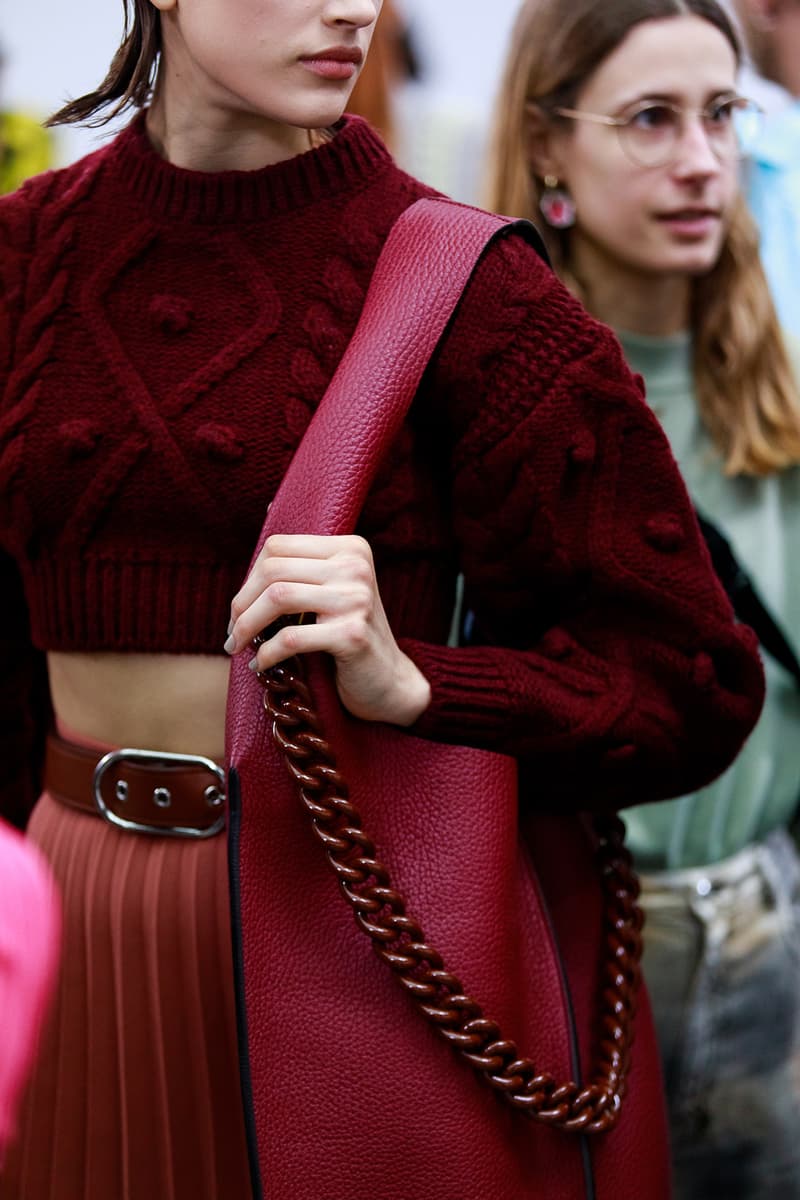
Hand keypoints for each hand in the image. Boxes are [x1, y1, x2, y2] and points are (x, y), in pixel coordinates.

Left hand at [225, 534, 430, 726]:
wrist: (388, 681)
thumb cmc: (347, 636)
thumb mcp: (329, 594)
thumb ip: (298, 576)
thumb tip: (242, 581)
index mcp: (349, 548)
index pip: (278, 547)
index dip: (248, 578)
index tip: (240, 608)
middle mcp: (355, 566)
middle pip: (273, 570)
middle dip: (241, 604)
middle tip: (232, 632)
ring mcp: (357, 599)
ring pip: (277, 597)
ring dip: (247, 627)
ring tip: (238, 647)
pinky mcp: (352, 634)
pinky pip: (290, 638)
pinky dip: (266, 653)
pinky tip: (260, 665)